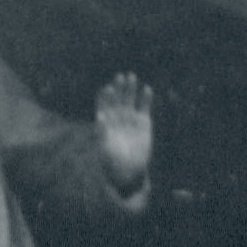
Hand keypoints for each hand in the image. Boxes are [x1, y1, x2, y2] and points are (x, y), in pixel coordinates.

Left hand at [95, 73, 153, 189]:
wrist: (129, 169)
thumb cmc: (112, 160)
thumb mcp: (104, 147)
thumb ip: (101, 132)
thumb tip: (99, 116)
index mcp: (104, 119)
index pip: (103, 103)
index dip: (105, 96)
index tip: (108, 89)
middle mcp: (116, 114)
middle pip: (117, 97)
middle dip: (118, 87)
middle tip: (121, 76)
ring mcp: (130, 116)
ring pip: (130, 98)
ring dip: (130, 88)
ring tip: (132, 76)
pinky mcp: (143, 121)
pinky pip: (144, 106)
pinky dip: (145, 98)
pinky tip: (147, 89)